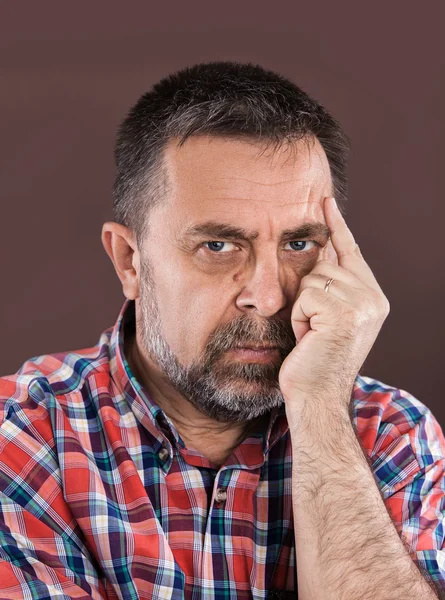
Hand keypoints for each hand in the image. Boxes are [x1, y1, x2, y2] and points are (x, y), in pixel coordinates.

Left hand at [278, 197, 389, 410]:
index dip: (337, 226)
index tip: (325, 201)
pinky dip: (300, 316)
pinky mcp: (344, 313)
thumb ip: (331, 287)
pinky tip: (309, 336)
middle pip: (324, 264)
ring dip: (303, 306)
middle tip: (314, 327)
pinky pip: (306, 294)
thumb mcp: (327, 318)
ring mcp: (362, 305)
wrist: (317, 396)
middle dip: (308, 293)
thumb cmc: (315, 361)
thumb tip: (317, 251)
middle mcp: (373, 299)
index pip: (351, 252)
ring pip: (314, 278)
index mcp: (373, 298)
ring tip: (312, 333)